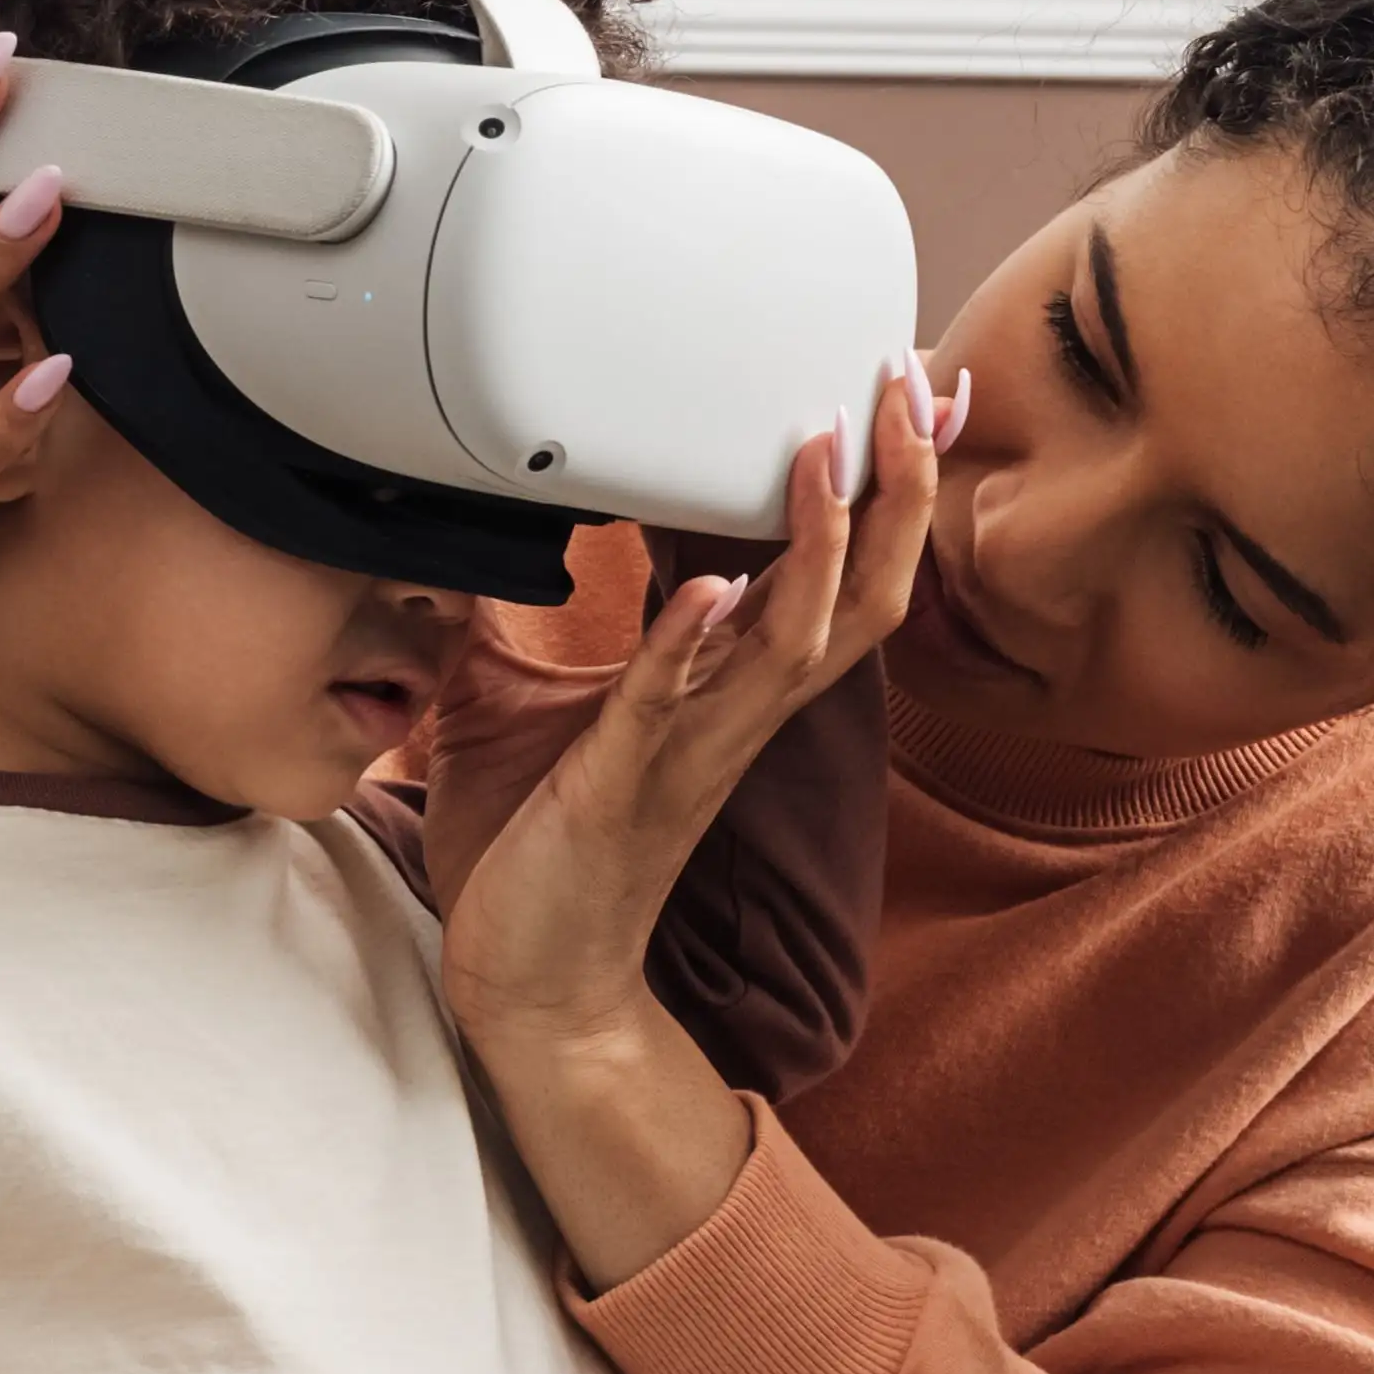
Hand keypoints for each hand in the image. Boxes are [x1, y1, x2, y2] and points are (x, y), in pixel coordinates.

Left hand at [431, 361, 938, 1287]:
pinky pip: (674, 709)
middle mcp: (734, 719)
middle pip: (865, 595)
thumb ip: (513, 615)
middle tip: (908, 386)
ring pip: (802, 640)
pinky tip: (710, 584)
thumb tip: (465, 522)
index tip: (896, 398)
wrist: (528, 988)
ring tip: (825, 443)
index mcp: (726, 694)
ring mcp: (691, 756)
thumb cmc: (534, 854)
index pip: (830, 576)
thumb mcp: (512, 701)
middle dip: (896, 488)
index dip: (876, 490)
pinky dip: (694, 644)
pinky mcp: (626, 792)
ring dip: (820, 540)